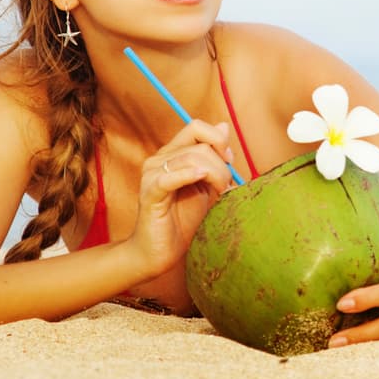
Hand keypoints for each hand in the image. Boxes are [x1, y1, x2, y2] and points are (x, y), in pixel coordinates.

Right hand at [127, 120, 233, 278]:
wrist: (160, 252)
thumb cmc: (183, 221)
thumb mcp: (207, 186)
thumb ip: (214, 159)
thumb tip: (224, 126)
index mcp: (172, 154)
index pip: (196, 127)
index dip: (218, 139)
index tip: (229, 161)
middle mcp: (160, 159)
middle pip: (200, 145)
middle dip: (221, 165)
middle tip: (226, 187)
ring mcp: (152, 175)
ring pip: (191, 158)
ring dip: (214, 174)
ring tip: (219, 193)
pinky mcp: (149, 193)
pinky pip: (169, 178)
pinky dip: (187, 175)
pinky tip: (200, 178)